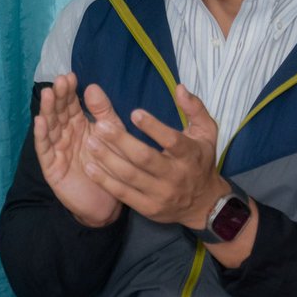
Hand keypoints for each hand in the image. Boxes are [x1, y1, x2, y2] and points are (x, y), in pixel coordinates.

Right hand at [33, 72, 121, 225]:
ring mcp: (56, 149)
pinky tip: (40, 122)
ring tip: (48, 95)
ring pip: (49, 127)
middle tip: (59, 82)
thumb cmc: (109, 165)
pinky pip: (45, 149)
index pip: (70, 104)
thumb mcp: (110, 133)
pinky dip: (41, 135)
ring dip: (47, 111)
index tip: (71, 76)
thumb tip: (92, 86)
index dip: (69, 91)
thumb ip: (103, 111)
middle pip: (58, 112)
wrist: (108, 202)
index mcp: (78, 125)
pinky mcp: (51, 166)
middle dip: (58, 97)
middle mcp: (64, 134)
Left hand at [82, 83, 225, 228]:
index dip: (153, 127)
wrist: (204, 204)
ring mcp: (161, 194)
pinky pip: (124, 194)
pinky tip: (90, 167)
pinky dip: (105, 182)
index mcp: (190, 155)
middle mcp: (175, 175)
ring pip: (130, 177)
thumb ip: (195, 108)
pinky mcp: (148, 208)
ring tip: (91, 143)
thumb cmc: (200, 161)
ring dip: (108, 160)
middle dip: (121, 142)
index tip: (134, 113)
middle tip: (100, 126)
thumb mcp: (206, 133)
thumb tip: (179, 88)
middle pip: (145, 158)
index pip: (172, 141)